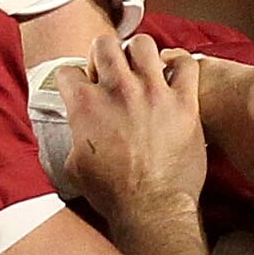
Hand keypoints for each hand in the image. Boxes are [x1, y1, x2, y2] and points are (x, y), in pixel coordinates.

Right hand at [52, 31, 206, 226]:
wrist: (151, 210)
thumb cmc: (113, 195)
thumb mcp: (75, 166)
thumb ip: (73, 138)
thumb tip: (75, 130)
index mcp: (85, 106)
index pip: (68, 71)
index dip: (73, 81)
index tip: (81, 89)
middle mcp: (117, 91)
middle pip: (104, 45)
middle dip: (103, 56)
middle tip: (111, 75)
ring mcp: (153, 93)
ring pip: (143, 44)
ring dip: (140, 54)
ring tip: (142, 70)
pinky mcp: (184, 103)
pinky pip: (185, 64)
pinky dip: (179, 63)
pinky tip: (173, 73)